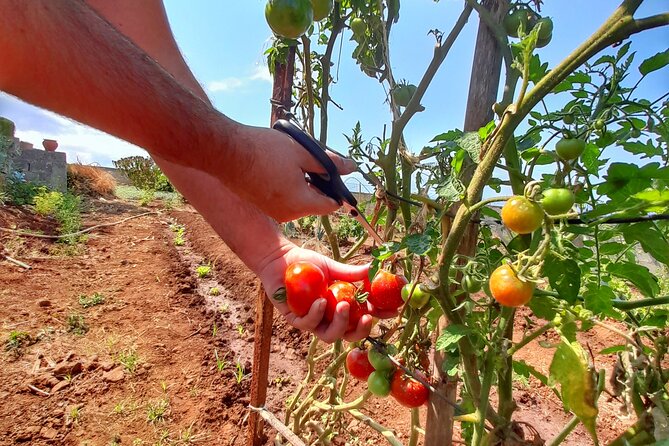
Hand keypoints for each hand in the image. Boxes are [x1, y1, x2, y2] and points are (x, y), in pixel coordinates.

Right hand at [225, 125, 357, 222]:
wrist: (224, 152)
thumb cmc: (264, 150)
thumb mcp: (303, 152)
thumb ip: (330, 162)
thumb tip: (352, 167)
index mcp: (301, 204)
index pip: (332, 205)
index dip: (337, 189)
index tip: (333, 171)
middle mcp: (288, 214)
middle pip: (315, 202)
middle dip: (318, 182)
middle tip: (310, 158)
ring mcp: (273, 212)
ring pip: (299, 199)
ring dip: (301, 181)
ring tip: (290, 158)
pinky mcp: (262, 205)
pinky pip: (283, 198)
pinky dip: (286, 184)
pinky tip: (277, 165)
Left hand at [257, 243, 372, 342]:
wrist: (281, 258)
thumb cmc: (307, 264)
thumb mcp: (332, 268)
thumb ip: (351, 273)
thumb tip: (374, 268)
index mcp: (340, 308)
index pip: (362, 318)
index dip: (378, 318)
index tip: (391, 312)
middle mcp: (328, 318)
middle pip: (348, 335)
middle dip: (360, 330)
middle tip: (366, 317)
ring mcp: (312, 321)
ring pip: (329, 335)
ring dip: (339, 324)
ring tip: (343, 306)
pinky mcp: (294, 319)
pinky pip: (308, 323)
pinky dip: (316, 314)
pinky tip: (321, 301)